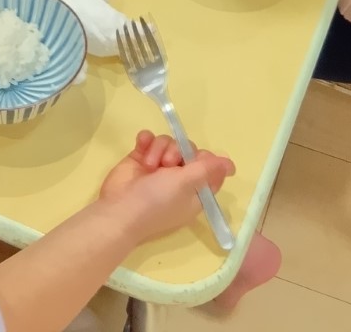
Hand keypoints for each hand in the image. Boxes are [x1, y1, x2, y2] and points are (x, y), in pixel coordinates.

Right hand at [97, 131, 233, 244]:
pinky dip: (146, 140)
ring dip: (159, 148)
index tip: (197, 159)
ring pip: (168, 143)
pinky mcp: (140, 159)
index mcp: (194, 191)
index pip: (209, 169)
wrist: (119, 209)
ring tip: (150, 164)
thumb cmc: (157, 201)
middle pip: (188, 151)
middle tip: (168, 164)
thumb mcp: (186, 185)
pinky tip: (141, 145)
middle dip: (178, 152)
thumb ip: (207, 170)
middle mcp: (178, 179)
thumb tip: (232, 166)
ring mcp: (158, 168)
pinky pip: (149, 140)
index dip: (205, 160)